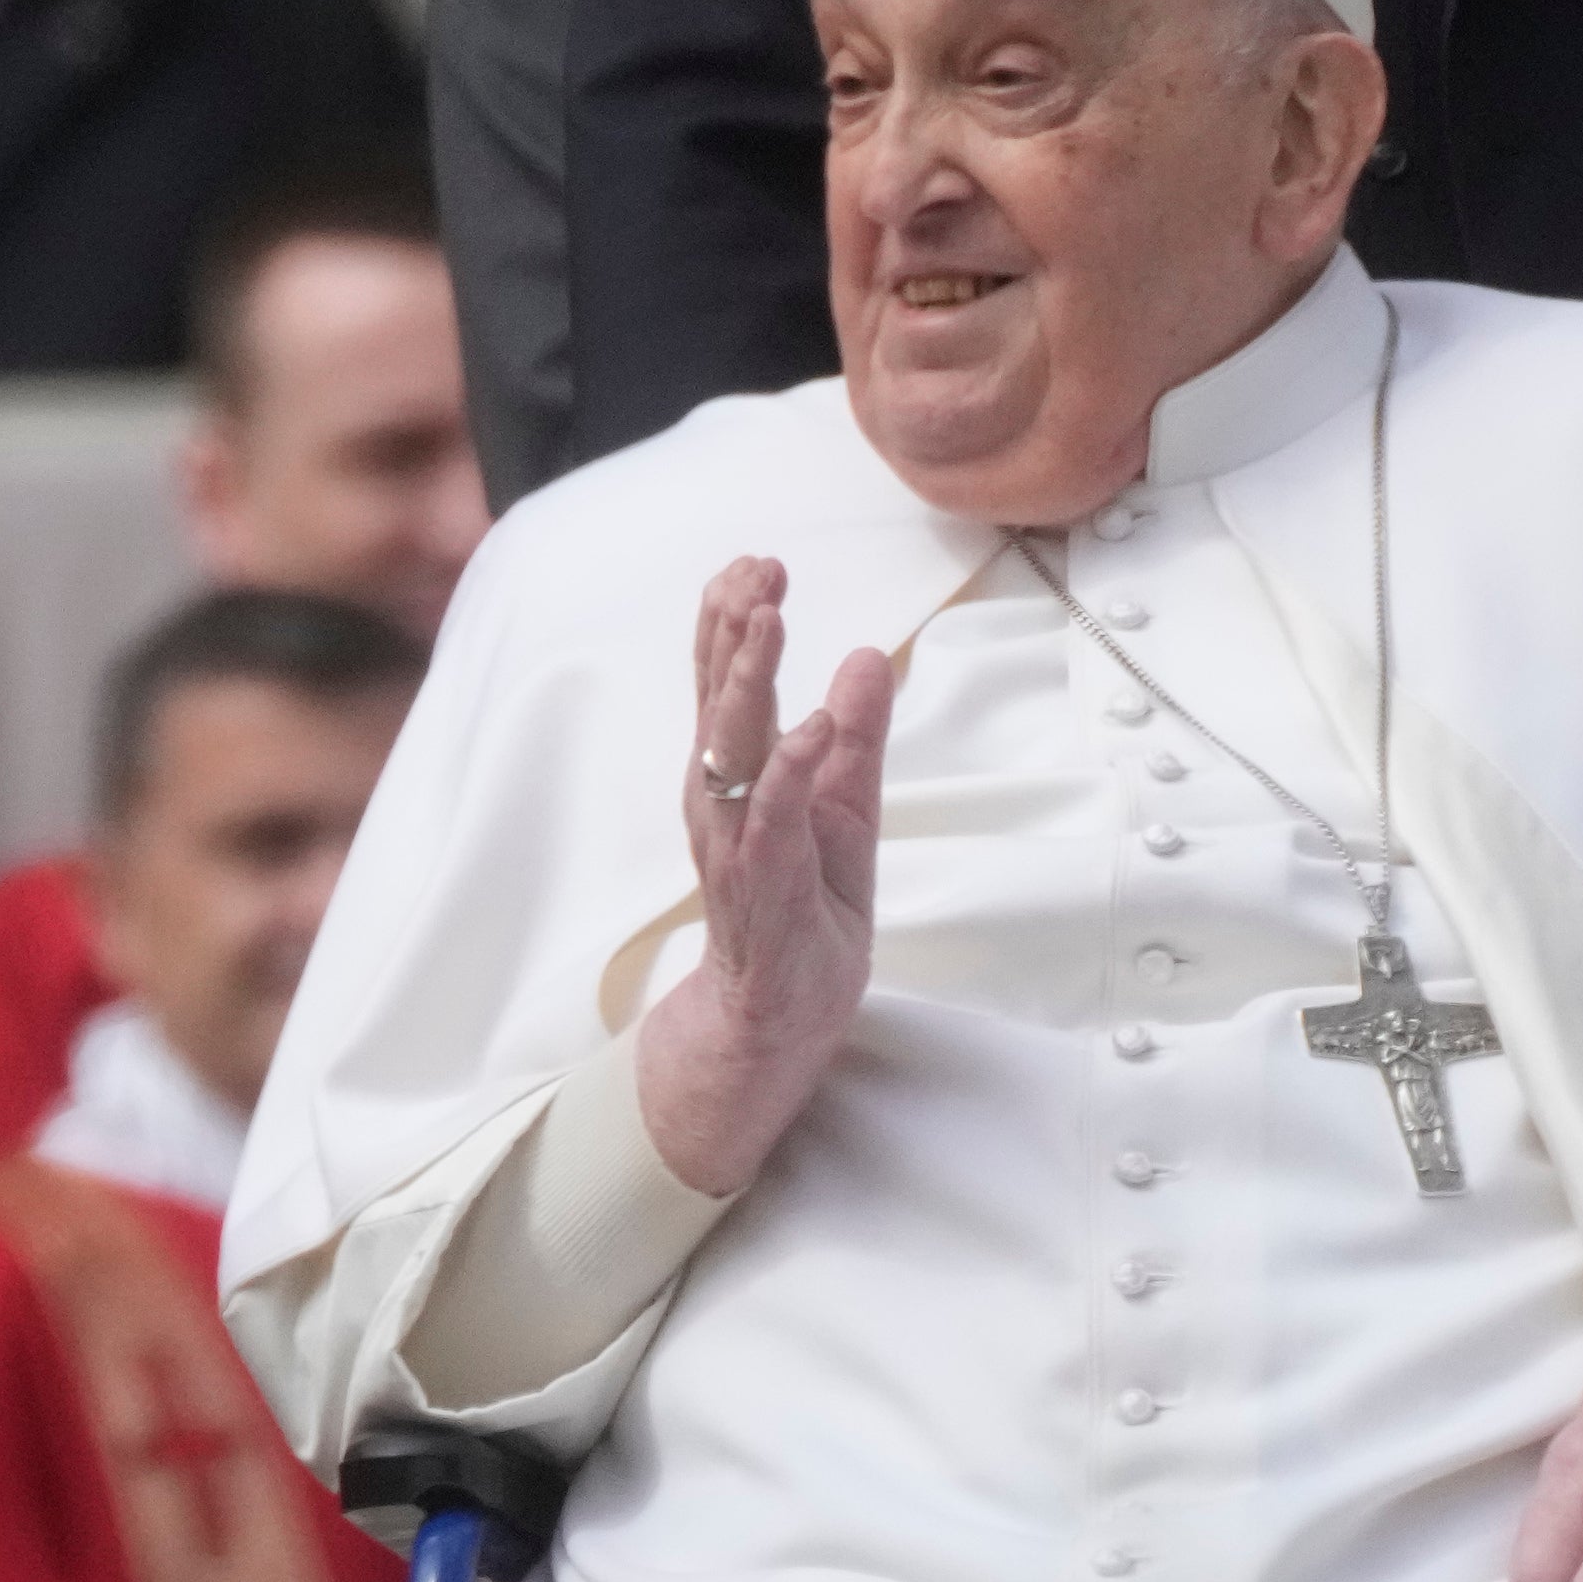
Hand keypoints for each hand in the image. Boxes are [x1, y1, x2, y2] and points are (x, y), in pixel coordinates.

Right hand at [631, 557, 894, 1196]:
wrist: (781, 1021)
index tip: (755, 560)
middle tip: (755, 569)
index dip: (734, 620)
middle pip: (718, 701)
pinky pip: (771, 824)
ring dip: (745, 682)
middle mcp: (723, 802)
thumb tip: (864, 657)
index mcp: (739, 776)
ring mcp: (734, 845)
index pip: (725, 683)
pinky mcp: (762, 892)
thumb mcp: (847, 811)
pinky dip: (788, 773)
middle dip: (733, 631)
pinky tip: (807, 727)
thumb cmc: (806, 913)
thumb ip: (854, 739)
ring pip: (730, 751)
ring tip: (767, 621)